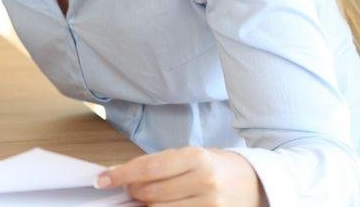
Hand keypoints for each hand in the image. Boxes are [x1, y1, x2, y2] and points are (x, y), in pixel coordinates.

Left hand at [95, 146, 264, 205]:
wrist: (257, 183)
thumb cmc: (217, 166)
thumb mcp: (191, 156)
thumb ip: (159, 165)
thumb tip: (122, 175)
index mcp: (197, 157)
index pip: (148, 167)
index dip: (121, 175)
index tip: (102, 179)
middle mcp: (205, 181)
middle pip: (151, 193)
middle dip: (133, 191)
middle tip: (131, 188)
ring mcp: (211, 205)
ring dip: (146, 205)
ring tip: (148, 198)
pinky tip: (160, 205)